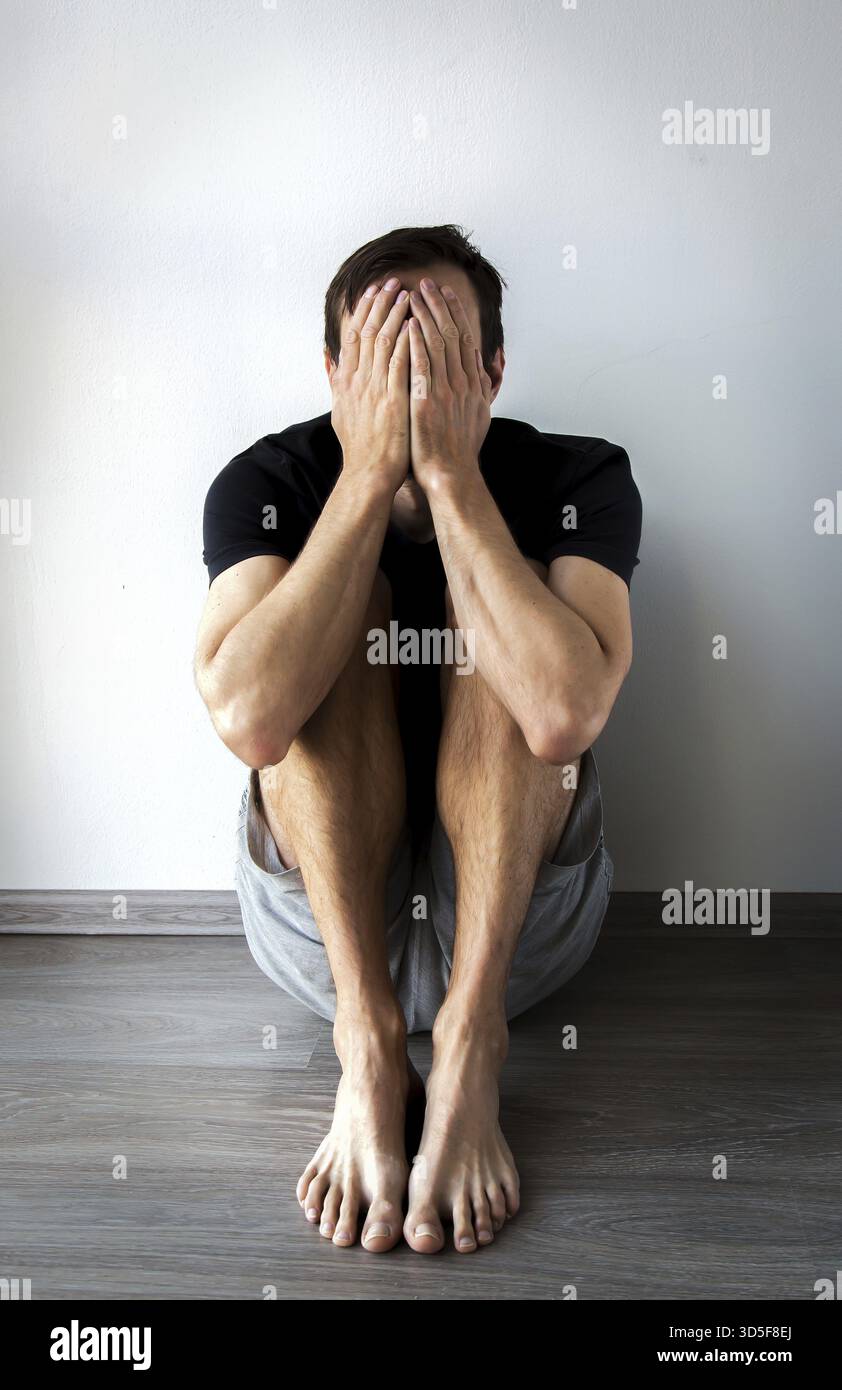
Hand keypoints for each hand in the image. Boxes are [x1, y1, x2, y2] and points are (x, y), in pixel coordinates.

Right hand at [329, 277, 410, 494]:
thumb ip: (334, 381)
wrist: (369, 474)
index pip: (352, 336)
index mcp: (345, 381)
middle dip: (380, 303)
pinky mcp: (393, 400)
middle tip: (392, 282)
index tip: (373, 291)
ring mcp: (374, 389)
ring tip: (407, 293)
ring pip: (383, 341)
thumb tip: (327, 358)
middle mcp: (357, 381)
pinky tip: (416, 323)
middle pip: (367, 331)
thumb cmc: (359, 448)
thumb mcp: (339, 410)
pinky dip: (407, 340)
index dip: (363, 311)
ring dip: (395, 314)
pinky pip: (401, 362)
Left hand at [407, 279, 492, 492]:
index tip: (445, 293)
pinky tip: (408, 324)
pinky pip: (421, 366)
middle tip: (426, 283)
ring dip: (425, 316)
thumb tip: (487, 367)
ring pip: (437, 344)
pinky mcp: (427, 403)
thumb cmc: (459, 450)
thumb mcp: (479, 414)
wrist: (451, 476)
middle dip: (439, 305)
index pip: (464, 339)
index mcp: (472, 384)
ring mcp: (445, 392)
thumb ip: (482, 387)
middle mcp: (462, 383)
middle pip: (452, 334)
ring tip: (412, 294)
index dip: (455, 313)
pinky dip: (416, 343)